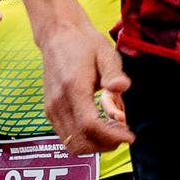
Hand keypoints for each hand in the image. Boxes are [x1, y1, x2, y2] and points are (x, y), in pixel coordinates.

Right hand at [39, 13, 134, 155]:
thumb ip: (113, 73)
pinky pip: (66, 136)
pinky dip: (84, 138)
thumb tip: (120, 87)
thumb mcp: (105, 53)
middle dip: (105, 144)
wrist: (58, 35)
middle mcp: (58, 102)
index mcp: (74, 88)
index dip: (111, 136)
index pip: (90, 126)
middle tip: (123, 134)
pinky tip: (98, 125)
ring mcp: (51, 108)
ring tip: (112, 131)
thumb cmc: (84, 44)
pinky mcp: (50, 110)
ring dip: (95, 145)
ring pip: (72, 143)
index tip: (129, 135)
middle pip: (81, 141)